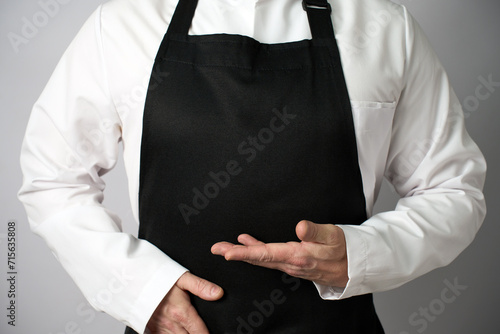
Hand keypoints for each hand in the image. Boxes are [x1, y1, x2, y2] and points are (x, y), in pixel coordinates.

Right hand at [147, 272, 223, 333]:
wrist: (133, 280)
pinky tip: (177, 331)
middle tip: (201, 330)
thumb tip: (218, 293)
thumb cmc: (156, 278)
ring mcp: (160, 328)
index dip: (207, 333)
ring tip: (190, 331)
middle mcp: (171, 324)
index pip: (200, 332)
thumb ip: (201, 286)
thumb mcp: (182, 278)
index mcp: (181, 313)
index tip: (211, 332)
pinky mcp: (150, 329)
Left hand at [211, 220, 348, 286]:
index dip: (244, 253)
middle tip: (216, 248)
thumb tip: (300, 226)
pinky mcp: (293, 262)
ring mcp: (291, 265)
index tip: (226, 252)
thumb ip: (315, 231)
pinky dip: (257, 251)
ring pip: (262, 259)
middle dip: (235, 254)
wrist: (354, 266)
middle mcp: (290, 263)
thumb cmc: (344, 249)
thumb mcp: (332, 236)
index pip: (264, 255)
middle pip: (257, 259)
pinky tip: (250, 243)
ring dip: (243, 253)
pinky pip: (270, 258)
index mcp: (297, 256)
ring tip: (227, 246)